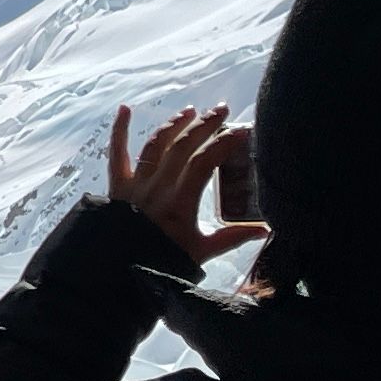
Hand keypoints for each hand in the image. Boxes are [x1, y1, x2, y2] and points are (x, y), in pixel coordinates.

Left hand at [105, 103, 268, 264]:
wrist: (120, 272)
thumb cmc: (163, 262)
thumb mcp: (202, 252)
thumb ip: (233, 237)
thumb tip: (265, 229)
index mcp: (180, 202)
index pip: (203, 163)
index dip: (222, 144)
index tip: (240, 131)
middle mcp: (157, 187)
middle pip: (181, 147)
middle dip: (203, 125)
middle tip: (221, 110)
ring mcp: (135, 184)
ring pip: (154, 145)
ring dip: (173, 125)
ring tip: (190, 111)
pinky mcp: (116, 186)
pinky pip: (116, 153)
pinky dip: (119, 130)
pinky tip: (123, 109)